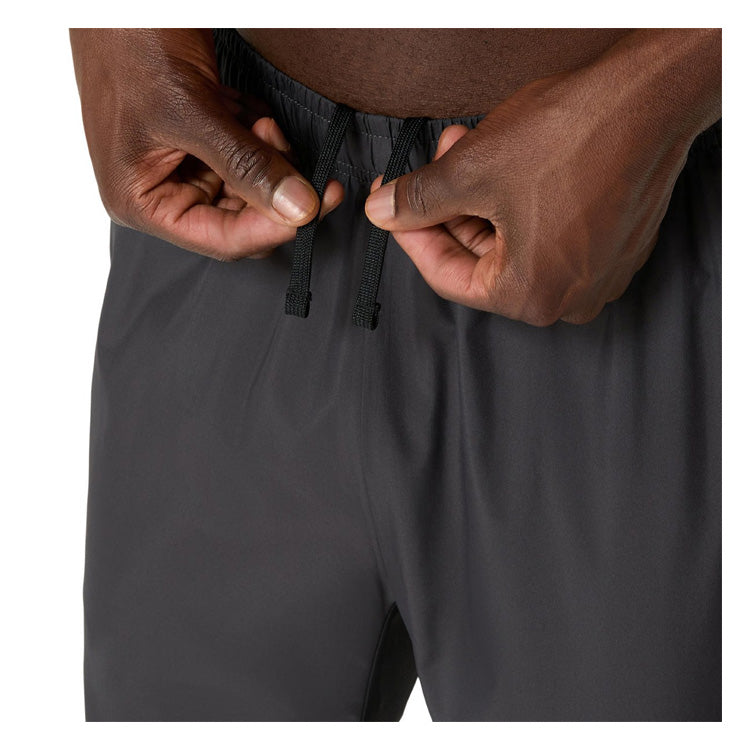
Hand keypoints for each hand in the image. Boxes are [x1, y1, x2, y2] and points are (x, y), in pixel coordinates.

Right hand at [70, 29, 342, 259]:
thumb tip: (297, 209)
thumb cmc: (129, 43)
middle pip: (241, 218)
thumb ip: (246, 164)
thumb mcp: (191, 110)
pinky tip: (249, 110)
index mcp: (142, 202)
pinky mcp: (204, 141)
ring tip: (261, 120)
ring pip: (250, 188)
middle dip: (272, 189)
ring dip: (268, 158)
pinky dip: (260, 137)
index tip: (312, 208)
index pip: (221, 240)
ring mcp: (185, 166)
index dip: (270, 229)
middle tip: (297, 160)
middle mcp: (163, 192)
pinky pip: (248, 156)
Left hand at [365, 30, 719, 324]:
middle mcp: (568, 297)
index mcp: (530, 296)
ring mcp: (596, 273)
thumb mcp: (472, 171)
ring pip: (512, 241)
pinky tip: (504, 162)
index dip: (412, 237)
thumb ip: (418, 200)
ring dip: (480, 197)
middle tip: (433, 164)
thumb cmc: (575, 138)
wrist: (651, 97)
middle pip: (481, 258)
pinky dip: (517, 202)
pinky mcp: (613, 244)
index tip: (392, 210)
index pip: (448, 277)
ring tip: (465, 148)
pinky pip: (547, 233)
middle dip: (449, 207)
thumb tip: (384, 211)